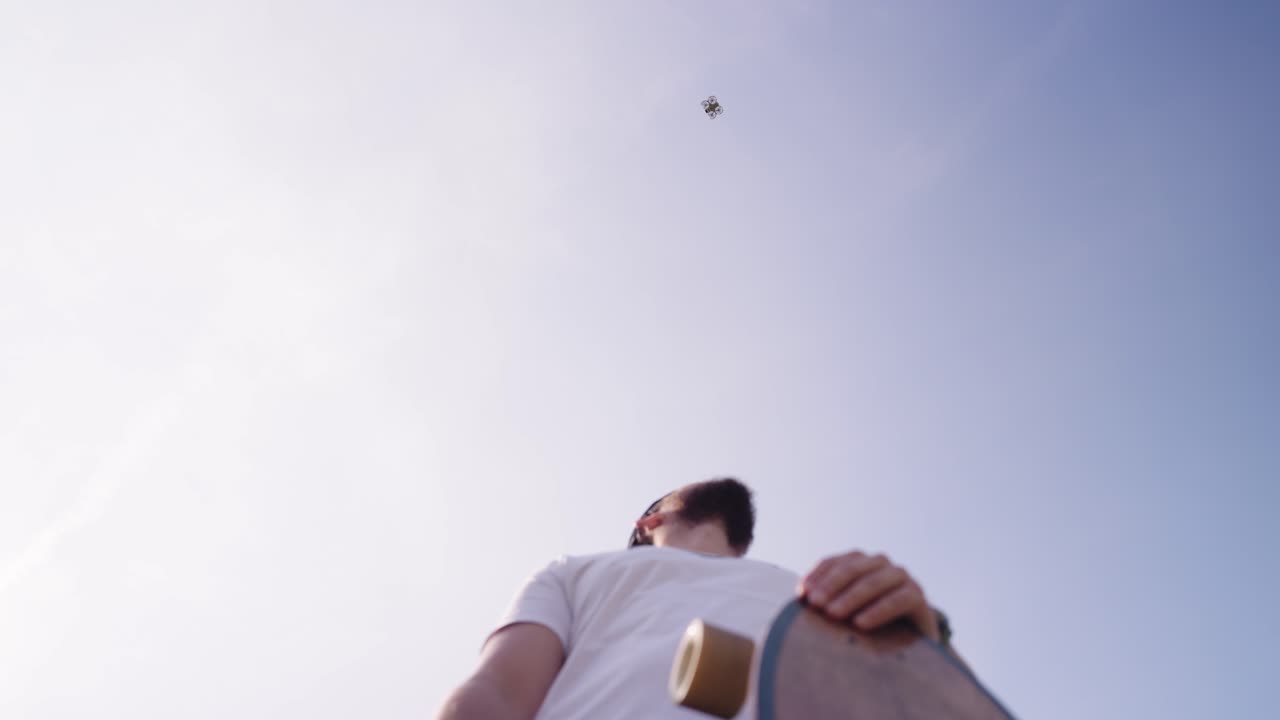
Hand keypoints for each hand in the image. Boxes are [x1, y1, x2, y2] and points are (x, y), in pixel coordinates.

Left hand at [796, 551, 939, 641]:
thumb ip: (826, 601)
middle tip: (816, 605)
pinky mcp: (917, 595)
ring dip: (852, 597)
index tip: (802, 594)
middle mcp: (879, 563)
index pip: (833, 562)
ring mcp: (900, 577)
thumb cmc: (868, 625)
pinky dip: (878, 610)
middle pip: (852, 568)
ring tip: (834, 614)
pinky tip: (861, 624)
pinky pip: (898, 598)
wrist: (909, 643)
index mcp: (858, 562)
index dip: (817, 576)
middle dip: (832, 586)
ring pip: (874, 581)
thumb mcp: (844, 611)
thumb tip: (802, 598)